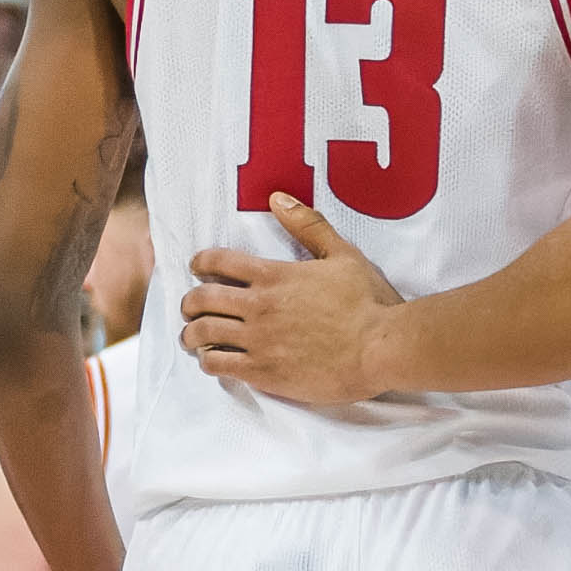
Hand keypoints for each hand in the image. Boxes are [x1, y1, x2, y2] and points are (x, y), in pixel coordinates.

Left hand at [172, 200, 408, 407]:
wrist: (381, 348)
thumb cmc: (369, 302)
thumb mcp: (343, 254)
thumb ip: (308, 225)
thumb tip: (277, 199)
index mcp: (273, 275)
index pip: (217, 261)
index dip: (200, 262)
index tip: (197, 268)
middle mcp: (258, 305)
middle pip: (201, 299)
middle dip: (189, 302)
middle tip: (191, 307)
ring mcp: (258, 340)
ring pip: (202, 334)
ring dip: (192, 334)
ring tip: (193, 337)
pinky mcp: (263, 371)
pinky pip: (218, 365)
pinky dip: (209, 361)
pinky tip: (214, 360)